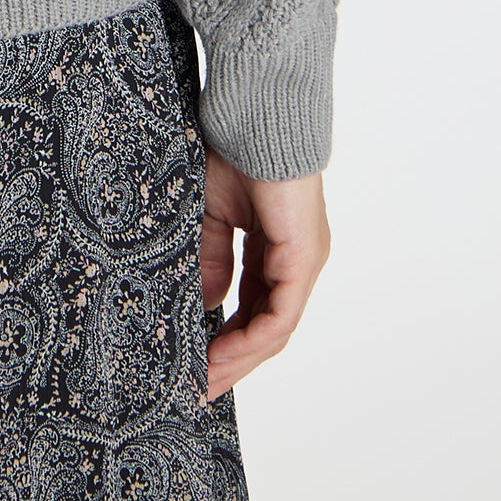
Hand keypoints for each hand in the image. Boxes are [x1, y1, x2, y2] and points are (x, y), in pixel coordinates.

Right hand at [199, 149, 329, 398]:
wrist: (254, 113)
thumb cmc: (234, 148)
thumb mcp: (210, 213)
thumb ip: (211, 259)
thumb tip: (210, 306)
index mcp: (277, 247)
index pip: (256, 306)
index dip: (227, 338)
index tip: (196, 362)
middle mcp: (297, 261)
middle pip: (268, 328)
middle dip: (232, 360)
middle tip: (198, 387)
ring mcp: (304, 262)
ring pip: (275, 330)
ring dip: (238, 359)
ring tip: (203, 381)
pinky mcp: (302, 258)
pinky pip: (279, 317)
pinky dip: (249, 341)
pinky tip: (220, 354)